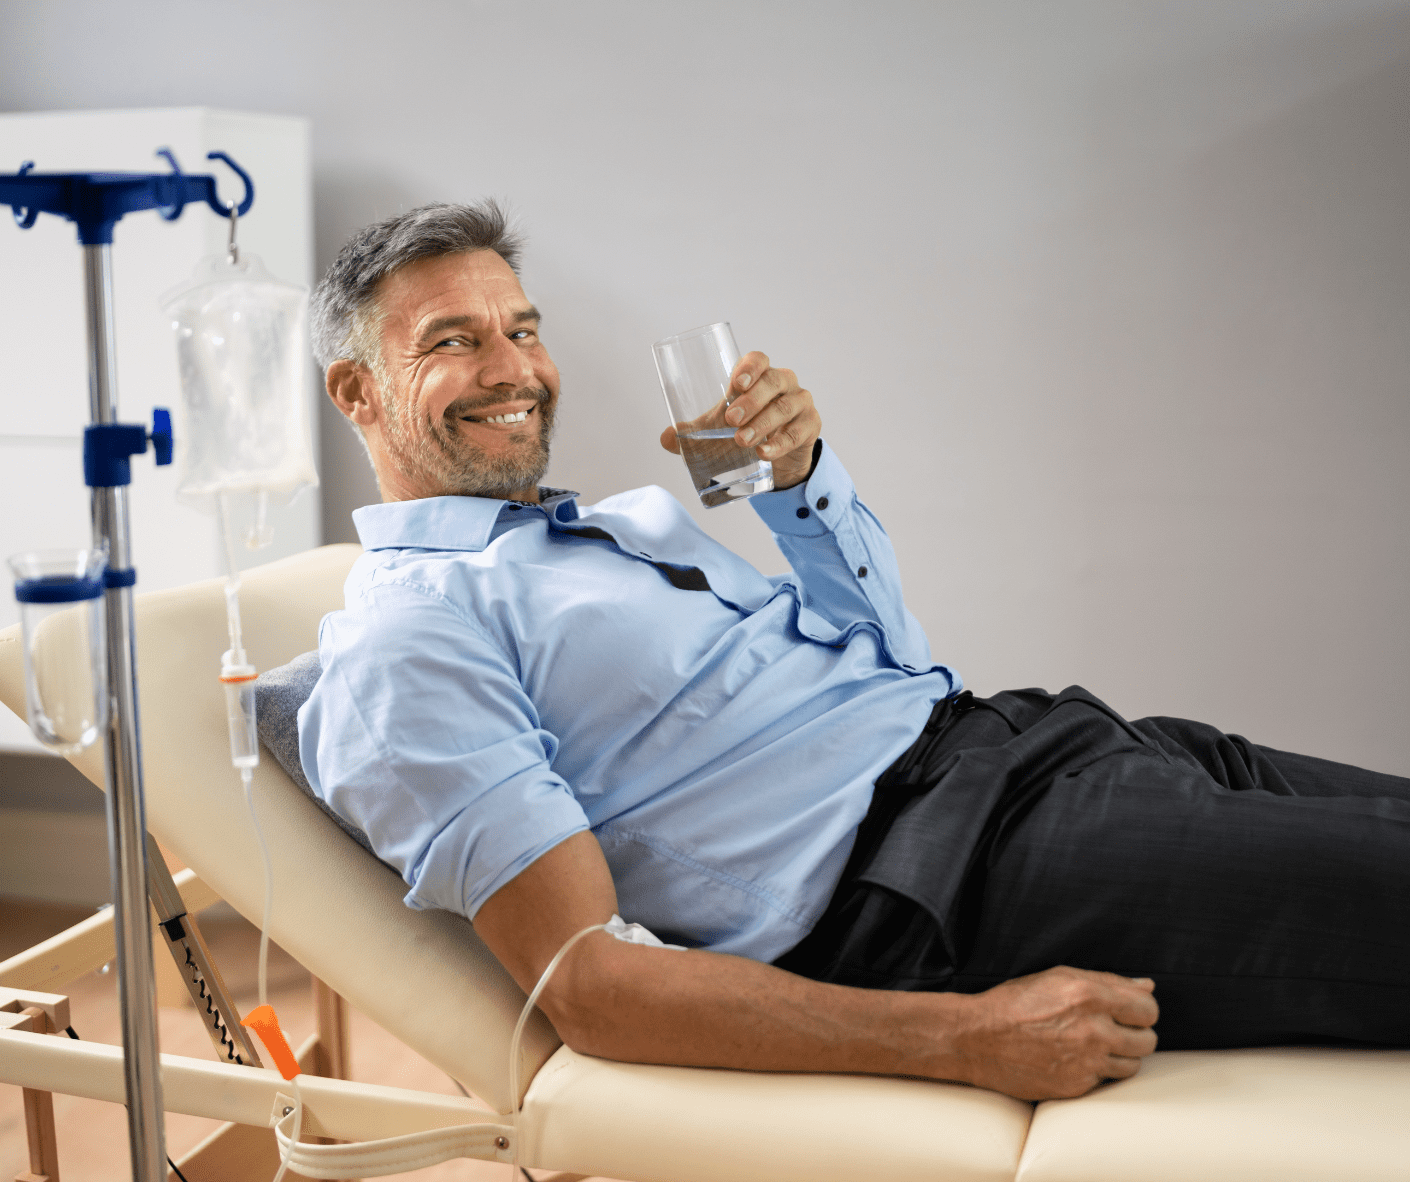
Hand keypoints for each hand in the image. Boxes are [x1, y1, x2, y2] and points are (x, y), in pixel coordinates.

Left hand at [660, 351, 821, 490]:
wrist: (778, 459)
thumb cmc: (747, 430)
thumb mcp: (719, 430)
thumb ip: (694, 432)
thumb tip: (665, 439)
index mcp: (759, 376)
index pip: (758, 360)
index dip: (749, 367)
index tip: (736, 384)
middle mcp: (783, 384)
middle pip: (772, 381)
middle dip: (751, 400)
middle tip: (731, 421)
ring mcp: (800, 403)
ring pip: (784, 407)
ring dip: (762, 424)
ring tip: (742, 441)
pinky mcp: (810, 426)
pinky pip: (798, 432)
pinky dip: (780, 444)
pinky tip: (764, 453)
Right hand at [951, 966, 1158, 1099]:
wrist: (978, 1038)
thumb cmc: (1015, 1003)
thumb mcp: (1058, 977)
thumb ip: (1107, 981)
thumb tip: (1146, 986)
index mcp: (1089, 996)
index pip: (1148, 1008)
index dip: (1143, 1010)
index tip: (1132, 1012)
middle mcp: (1093, 1030)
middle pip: (1148, 1039)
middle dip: (1136, 1033)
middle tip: (1116, 1030)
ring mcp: (1086, 1062)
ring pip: (1134, 1064)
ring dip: (1122, 1055)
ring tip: (1097, 1046)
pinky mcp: (1077, 1086)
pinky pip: (1107, 1080)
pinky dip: (1099, 1071)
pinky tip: (1078, 1059)